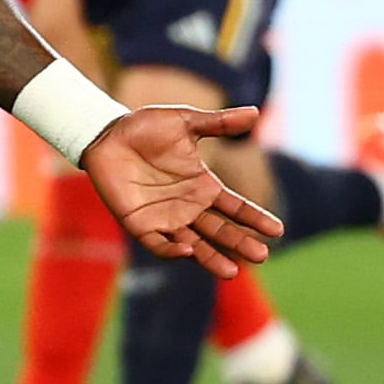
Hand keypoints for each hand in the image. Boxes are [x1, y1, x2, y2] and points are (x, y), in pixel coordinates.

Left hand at [81, 105, 285, 276]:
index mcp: (203, 185)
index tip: (277, 230)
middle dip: (240, 243)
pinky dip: (172, 250)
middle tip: (261, 256)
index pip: (235, 207)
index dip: (255, 218)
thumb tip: (256, 112)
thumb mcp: (186, 122)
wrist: (106, 134)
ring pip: (194, 245)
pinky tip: (187, 250)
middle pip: (220, 231)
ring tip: (232, 271)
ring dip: (212, 258)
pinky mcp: (139, 224)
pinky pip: (158, 243)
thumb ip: (219, 123)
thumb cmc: (146, 127)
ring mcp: (165, 217)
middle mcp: (188, 206)